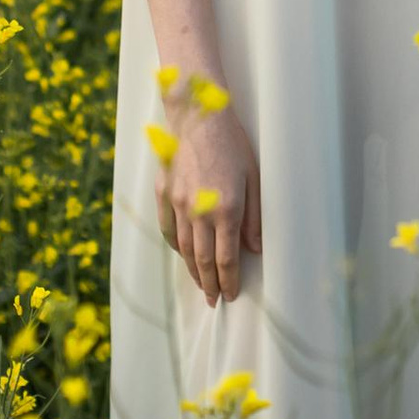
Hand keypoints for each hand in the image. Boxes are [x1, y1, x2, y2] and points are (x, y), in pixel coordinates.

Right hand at [157, 94, 261, 307]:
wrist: (199, 117)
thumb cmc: (233, 145)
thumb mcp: (254, 179)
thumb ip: (254, 217)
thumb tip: (254, 248)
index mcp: (226, 208)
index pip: (226, 258)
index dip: (229, 280)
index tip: (231, 295)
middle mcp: (199, 210)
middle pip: (202, 259)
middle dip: (209, 284)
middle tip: (213, 301)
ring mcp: (177, 203)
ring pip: (184, 248)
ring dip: (192, 270)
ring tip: (200, 284)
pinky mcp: (164, 193)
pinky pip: (168, 228)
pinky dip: (176, 247)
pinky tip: (183, 254)